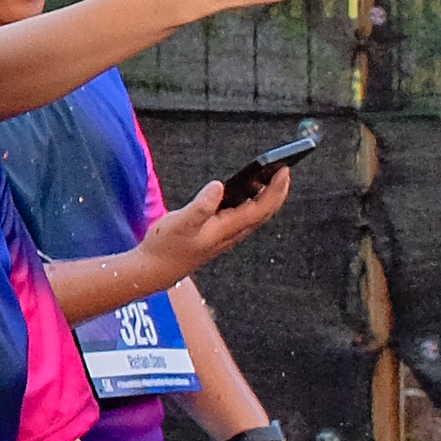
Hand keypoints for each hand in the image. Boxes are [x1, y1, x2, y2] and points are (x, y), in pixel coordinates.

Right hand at [136, 164, 291, 284]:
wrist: (156, 270)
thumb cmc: (166, 248)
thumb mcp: (180, 223)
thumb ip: (201, 206)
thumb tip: (219, 186)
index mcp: (227, 229)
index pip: (261, 208)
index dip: (275, 189)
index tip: (284, 170)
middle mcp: (232, 233)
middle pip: (265, 212)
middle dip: (278, 191)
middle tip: (283, 170)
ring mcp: (227, 236)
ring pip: (256, 215)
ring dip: (267, 197)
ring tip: (267, 177)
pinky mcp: (219, 235)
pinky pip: (245, 217)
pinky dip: (252, 203)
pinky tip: (245, 194)